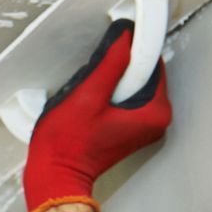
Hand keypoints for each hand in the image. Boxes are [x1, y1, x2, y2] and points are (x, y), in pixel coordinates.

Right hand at [22, 18, 171, 211]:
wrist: (55, 174)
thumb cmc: (68, 145)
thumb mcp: (86, 96)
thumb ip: (110, 63)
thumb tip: (126, 37)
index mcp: (155, 112)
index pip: (153, 62)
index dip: (132, 48)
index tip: (115, 43)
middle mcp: (155, 119)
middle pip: (143, 72)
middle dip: (119, 67)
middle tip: (93, 81)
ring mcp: (143, 124)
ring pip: (132, 83)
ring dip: (111, 79)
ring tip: (89, 96)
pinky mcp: (129, 126)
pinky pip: (125, 96)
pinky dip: (109, 92)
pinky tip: (90, 102)